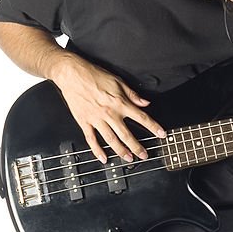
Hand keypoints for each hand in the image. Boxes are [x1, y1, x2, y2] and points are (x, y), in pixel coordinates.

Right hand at [49, 54, 165, 162]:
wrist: (71, 73)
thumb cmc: (93, 75)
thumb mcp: (118, 81)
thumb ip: (132, 94)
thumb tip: (145, 103)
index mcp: (120, 103)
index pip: (141, 117)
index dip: (153, 127)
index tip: (161, 134)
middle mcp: (109, 113)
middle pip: (127, 134)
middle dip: (137, 147)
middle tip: (144, 155)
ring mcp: (96, 119)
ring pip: (111, 140)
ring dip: (121, 151)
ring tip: (129, 158)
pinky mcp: (84, 122)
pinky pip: (91, 139)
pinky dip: (97, 151)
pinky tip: (104, 158)